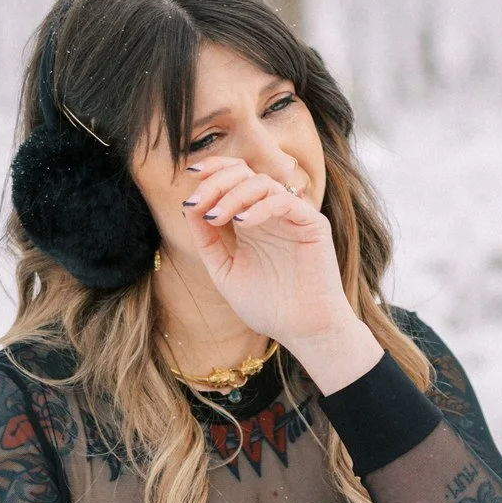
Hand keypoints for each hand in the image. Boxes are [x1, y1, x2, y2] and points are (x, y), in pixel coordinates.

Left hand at [180, 155, 375, 380]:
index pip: (232, 180)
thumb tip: (189, 208)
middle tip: (198, 200)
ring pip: (262, 182)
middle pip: (244, 173)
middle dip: (216, 181)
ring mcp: (292, 217)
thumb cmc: (268, 307)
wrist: (302, 332)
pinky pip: (284, 201)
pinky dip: (260, 207)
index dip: (212, 171)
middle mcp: (271, 214)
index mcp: (251, 221)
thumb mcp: (224, 272)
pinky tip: (243, 223)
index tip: (188, 176)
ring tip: (216, 217)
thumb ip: (207, 242)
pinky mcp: (313, 224)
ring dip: (233, 194)